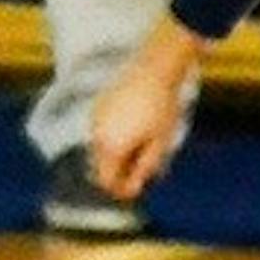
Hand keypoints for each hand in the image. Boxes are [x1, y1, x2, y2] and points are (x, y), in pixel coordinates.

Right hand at [90, 19, 201, 203]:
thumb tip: (134, 188)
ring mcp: (96, 118)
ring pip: (100, 149)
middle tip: (139, 173)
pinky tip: (134, 130)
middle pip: (100, 168)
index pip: (107, 182)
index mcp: (112, 148)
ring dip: (116, 156)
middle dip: (117, 174)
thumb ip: (144, 169)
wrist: (156, 68)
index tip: (135, 190)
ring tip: (141, 149)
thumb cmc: (162, 106)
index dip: (120, 190)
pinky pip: (102, 131)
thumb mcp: (159, 144)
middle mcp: (98, 135)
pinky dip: (113, 138)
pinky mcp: (99, 105)